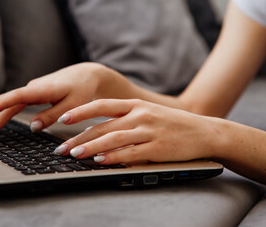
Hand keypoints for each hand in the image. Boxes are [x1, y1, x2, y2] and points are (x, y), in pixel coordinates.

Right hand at [0, 63, 132, 140]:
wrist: (87, 75)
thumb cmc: (82, 88)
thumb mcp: (72, 105)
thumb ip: (52, 115)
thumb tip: (33, 127)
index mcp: (42, 89)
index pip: (16, 97)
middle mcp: (33, 88)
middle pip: (9, 103)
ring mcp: (33, 90)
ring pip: (11, 103)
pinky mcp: (35, 93)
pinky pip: (16, 102)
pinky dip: (6, 111)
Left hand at [55, 99, 218, 164]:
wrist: (203, 131)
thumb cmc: (172, 123)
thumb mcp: (148, 112)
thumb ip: (124, 117)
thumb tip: (96, 129)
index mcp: (136, 105)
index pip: (102, 105)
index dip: (81, 111)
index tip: (63, 118)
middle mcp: (140, 115)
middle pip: (103, 126)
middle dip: (79, 137)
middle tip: (62, 147)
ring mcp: (149, 131)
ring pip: (113, 139)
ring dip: (91, 147)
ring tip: (74, 155)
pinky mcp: (157, 148)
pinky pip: (130, 154)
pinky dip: (113, 157)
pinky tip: (100, 161)